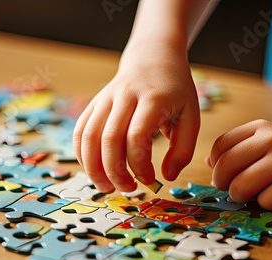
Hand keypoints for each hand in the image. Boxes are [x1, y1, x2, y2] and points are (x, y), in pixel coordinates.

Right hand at [73, 44, 199, 192]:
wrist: (153, 58)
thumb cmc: (175, 91)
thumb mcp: (191, 116)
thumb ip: (183, 150)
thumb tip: (166, 177)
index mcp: (153, 98)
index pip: (137, 136)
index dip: (139, 165)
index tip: (150, 180)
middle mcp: (125, 96)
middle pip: (109, 139)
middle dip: (115, 172)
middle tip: (127, 189)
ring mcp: (106, 98)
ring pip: (89, 136)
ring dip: (93, 168)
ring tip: (106, 187)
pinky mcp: (94, 103)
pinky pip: (80, 131)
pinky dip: (82, 155)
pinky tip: (95, 170)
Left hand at [206, 120, 271, 209]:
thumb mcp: (263, 141)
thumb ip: (236, 149)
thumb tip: (208, 163)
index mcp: (260, 127)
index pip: (220, 147)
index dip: (216, 166)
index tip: (223, 175)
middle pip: (226, 168)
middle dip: (223, 184)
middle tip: (232, 189)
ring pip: (241, 187)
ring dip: (241, 197)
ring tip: (253, 193)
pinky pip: (265, 202)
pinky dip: (265, 203)